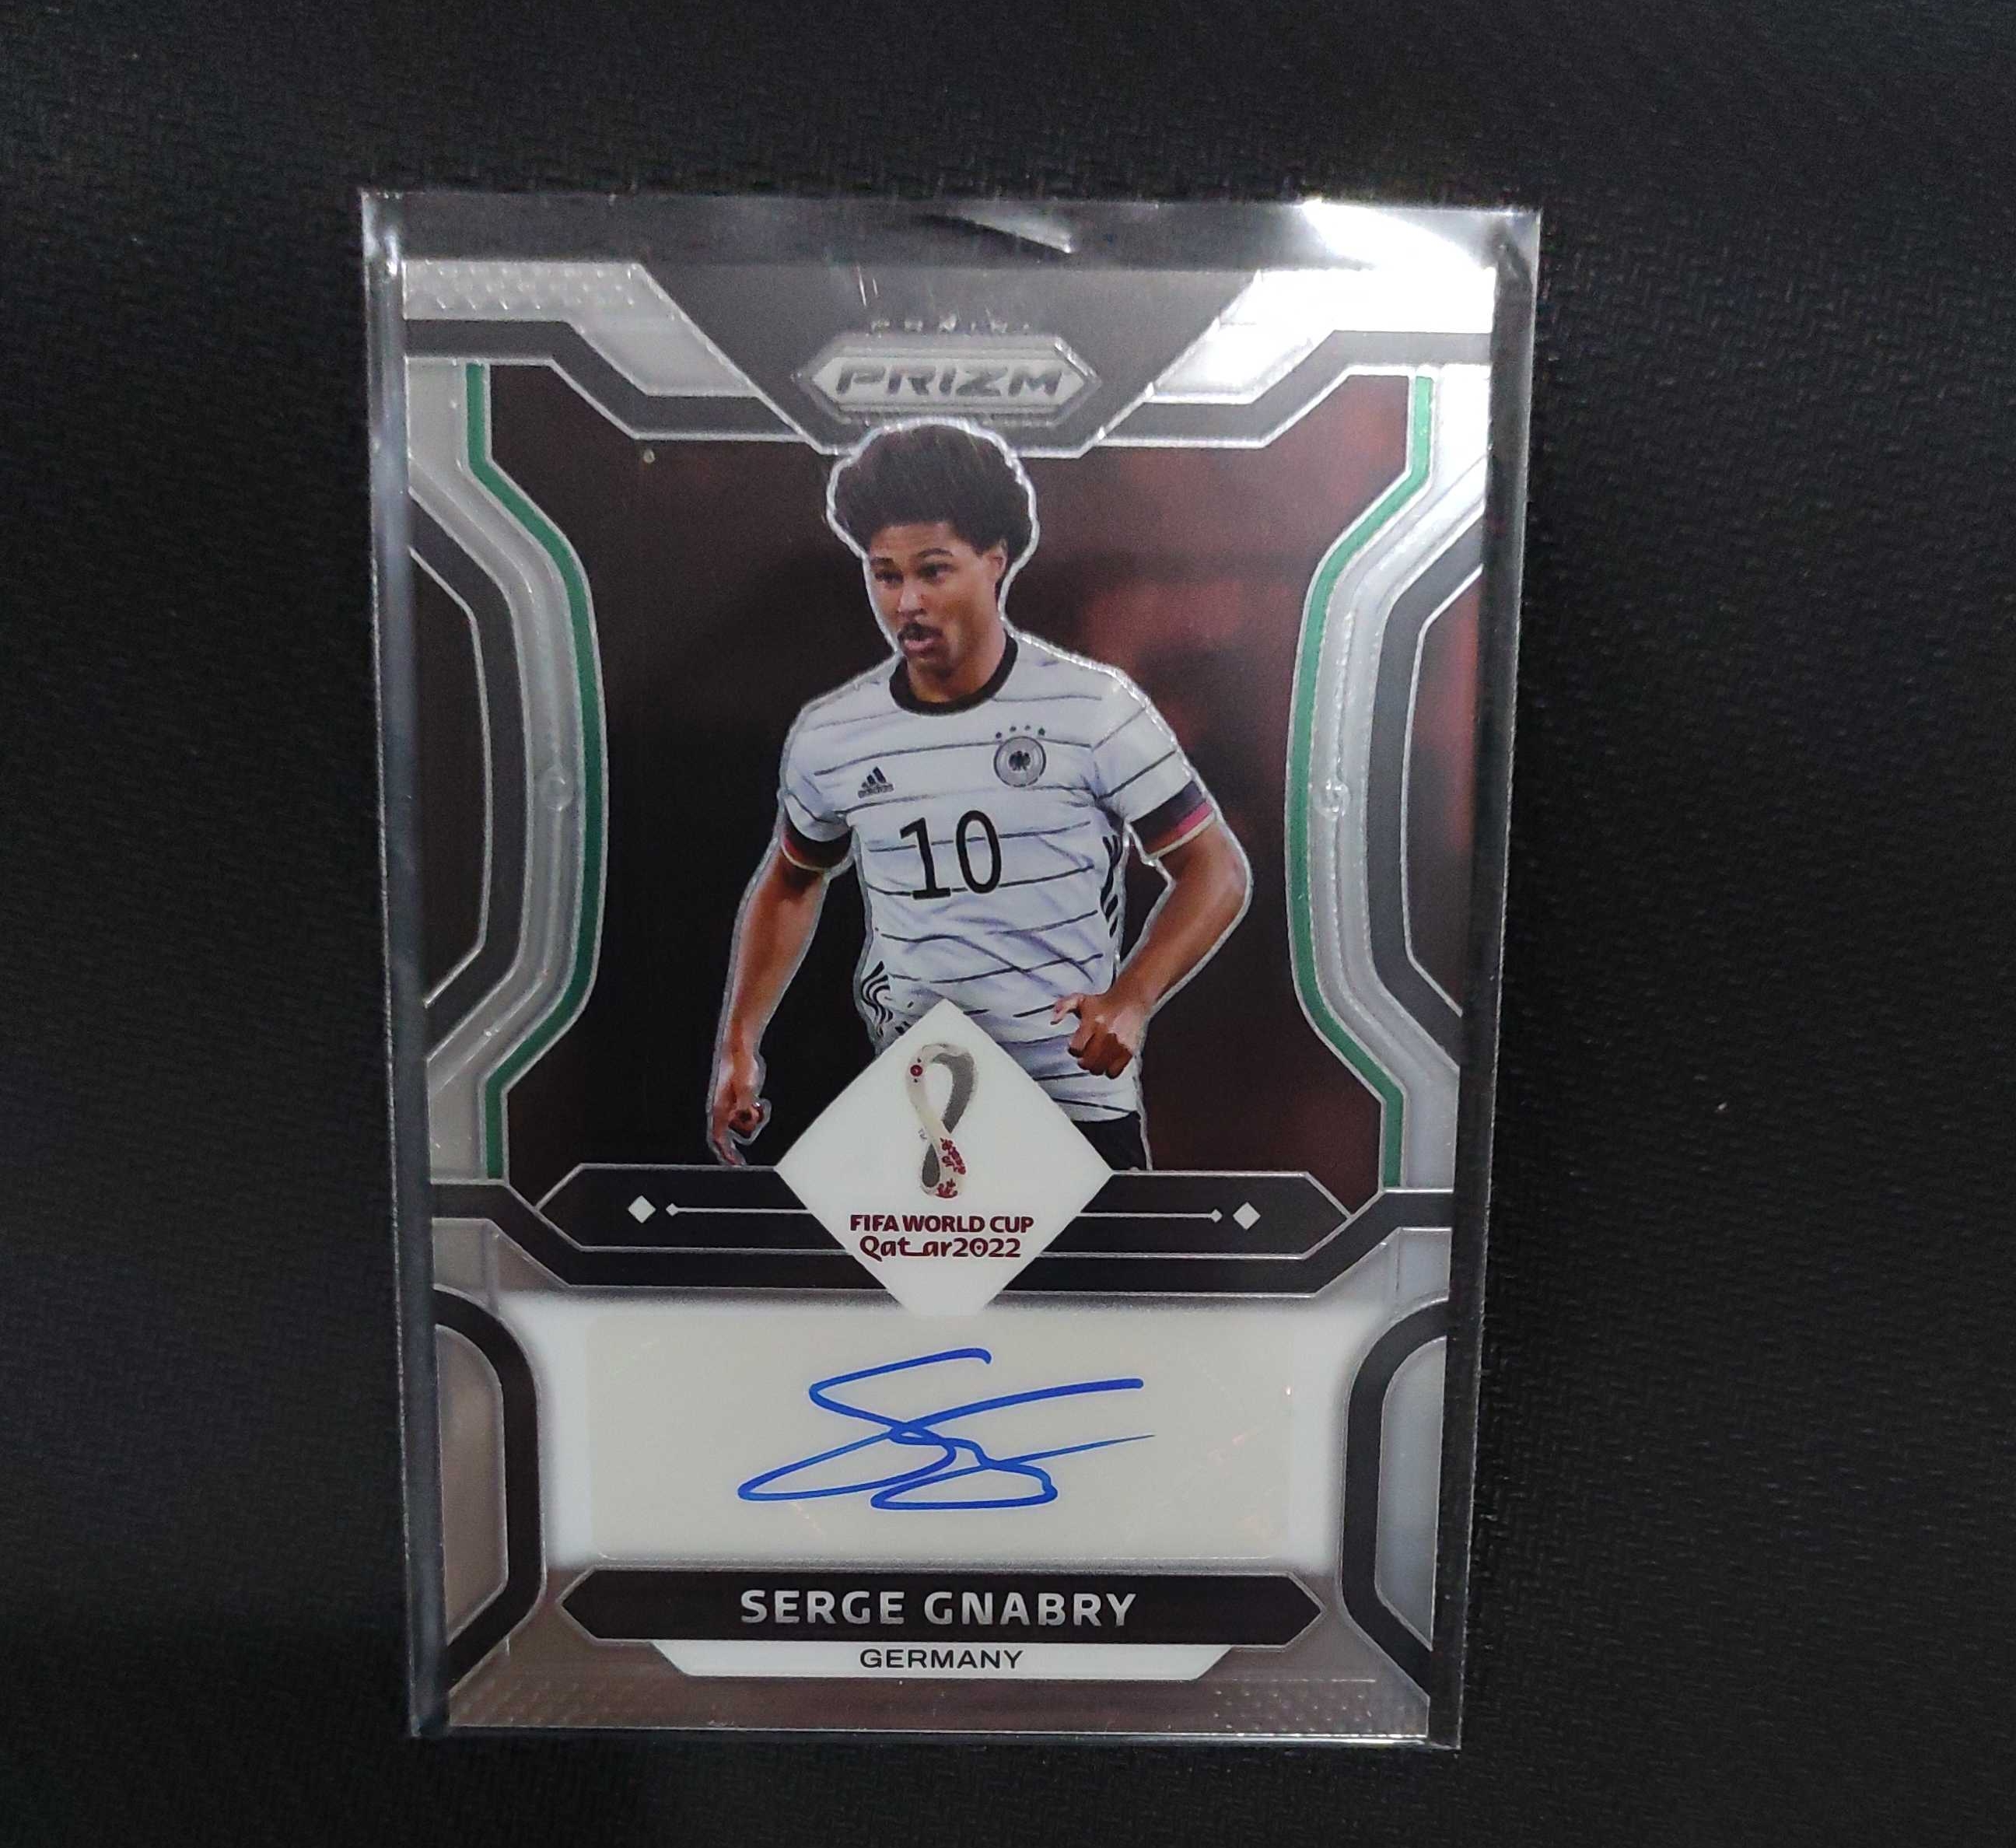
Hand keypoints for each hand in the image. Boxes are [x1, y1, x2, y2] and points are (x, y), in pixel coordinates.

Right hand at [708, 1041, 767, 1164]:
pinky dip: (755, 1112)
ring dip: (752, 1120)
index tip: (734, 1164)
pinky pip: (748, 1113)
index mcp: (719, 1109)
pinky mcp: (740, 1098)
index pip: (718, 1138)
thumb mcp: (745, 1087)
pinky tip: (757, 1102)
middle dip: (741, 1136)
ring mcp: (731, 1104)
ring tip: (757, 1105)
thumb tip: (746, 1117)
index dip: (725, 1153)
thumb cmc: (740, 1067)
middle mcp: (723, 1109)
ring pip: (743, 1123)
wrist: (740, 1050)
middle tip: (745, 1143)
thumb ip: (745, 1105)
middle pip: (732, 1133)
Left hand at [1051, 984, 1150, 1077]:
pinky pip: (1113, 1072)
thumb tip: (1053, 1020)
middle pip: (1087, 1062)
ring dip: (1094, 1067)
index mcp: (1092, 1022)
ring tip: (1095, 1059)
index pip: (1076, 1048)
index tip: (1076, 1046)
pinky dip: (1108, 1071)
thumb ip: (1062, 1006)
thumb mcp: (1080, 999)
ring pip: (1099, 1069)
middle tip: (1085, 1055)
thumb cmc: (1103, 1002)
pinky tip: (1107, 1063)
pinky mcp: (1128, 1052)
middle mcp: (1106, 1034)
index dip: (1073, 1049)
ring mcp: (1118, 1045)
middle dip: (1082, 1061)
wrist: (1130, 1000)